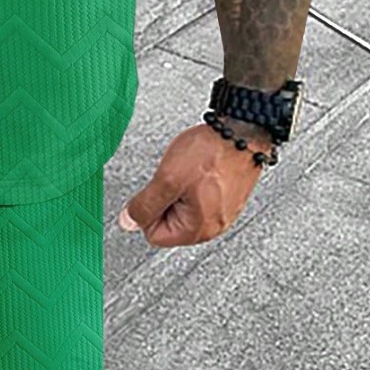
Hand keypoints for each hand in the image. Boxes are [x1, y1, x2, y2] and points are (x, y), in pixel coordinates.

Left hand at [117, 120, 271, 246]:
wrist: (241, 133)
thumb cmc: (211, 154)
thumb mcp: (167, 179)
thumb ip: (145, 205)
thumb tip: (128, 222)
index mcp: (198, 229)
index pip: (154, 235)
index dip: (147, 211)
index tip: (156, 190)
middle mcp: (213, 227)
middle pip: (168, 223)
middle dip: (163, 200)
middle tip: (174, 178)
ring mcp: (221, 213)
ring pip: (181, 208)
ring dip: (177, 190)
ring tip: (187, 172)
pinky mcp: (225, 198)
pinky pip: (196, 197)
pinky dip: (191, 184)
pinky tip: (196, 170)